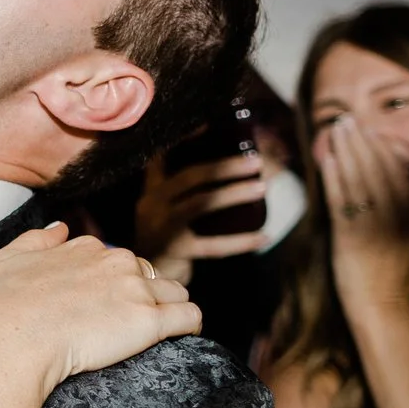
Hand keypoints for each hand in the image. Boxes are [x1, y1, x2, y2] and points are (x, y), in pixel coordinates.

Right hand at [0, 223, 200, 399]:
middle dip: (145, 292)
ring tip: (162, 327)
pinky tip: (184, 334)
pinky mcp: (149, 322)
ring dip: (171, 306)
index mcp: (84, 248)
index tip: (106, 300)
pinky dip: (190, 324)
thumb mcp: (4, 258)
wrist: (10, 339)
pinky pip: (190, 316)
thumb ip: (36, 239)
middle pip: (149, 273)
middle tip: (129, 318)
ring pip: (175, 291)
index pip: (116, 259)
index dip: (114, 280)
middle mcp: (114, 262)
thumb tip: (60, 228)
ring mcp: (134, 291)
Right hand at [133, 151, 268, 282]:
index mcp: (153, 191)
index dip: (182, 140)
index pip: (162, 157)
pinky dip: (240, 241)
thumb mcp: (167, 212)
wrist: (145, 283)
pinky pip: (212, 245)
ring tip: (262, 188)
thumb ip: (185, 193)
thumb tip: (238, 172)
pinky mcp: (173, 251)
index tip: (208, 124)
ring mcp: (160, 227)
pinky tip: (263, 236)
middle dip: (225, 166)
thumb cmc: (165, 242)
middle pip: (189, 177)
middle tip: (256, 162)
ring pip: (200, 203)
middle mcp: (151, 204)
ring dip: (234, 194)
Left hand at [318, 119, 408, 305]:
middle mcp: (401, 216)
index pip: (408, 173)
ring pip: (360, 179)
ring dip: (347, 151)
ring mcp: (374, 226)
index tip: (379, 129)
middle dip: (365, 141)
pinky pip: (341, 200)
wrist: (385, 304)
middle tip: (350, 119)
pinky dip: (334, 178)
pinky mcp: (350, 236)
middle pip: (381, 169)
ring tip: (338, 130)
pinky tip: (326, 160)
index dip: (390, 148)